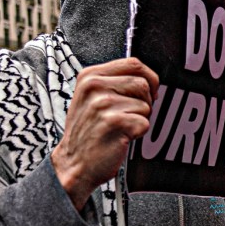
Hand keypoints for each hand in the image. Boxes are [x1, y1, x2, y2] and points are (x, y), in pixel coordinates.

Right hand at [52, 58, 158, 210]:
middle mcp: (94, 86)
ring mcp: (102, 104)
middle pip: (143, 83)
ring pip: (145, 105)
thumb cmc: (88, 131)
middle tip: (130, 115)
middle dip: (146, 102)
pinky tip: (121, 137)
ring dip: (140, 118)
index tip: (148, 92)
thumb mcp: (91, 97)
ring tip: (121, 127)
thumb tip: (150, 79)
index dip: (149, 78)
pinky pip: (144, 123)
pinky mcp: (113, 122)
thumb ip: (115, 82)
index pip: (134, 63)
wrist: (74, 162)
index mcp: (90, 76)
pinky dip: (138, 133)